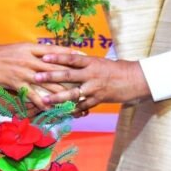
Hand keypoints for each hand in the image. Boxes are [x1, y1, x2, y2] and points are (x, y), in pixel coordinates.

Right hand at [0, 43, 79, 110]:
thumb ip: (33, 51)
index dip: (70, 53)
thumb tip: (47, 53)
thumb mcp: (18, 48)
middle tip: (85, 80)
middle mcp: (30, 58)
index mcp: (31, 48)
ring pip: (47, 82)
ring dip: (61, 91)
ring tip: (74, 97)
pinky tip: (51, 108)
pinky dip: (42, 101)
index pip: (55, 50)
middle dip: (71, 75)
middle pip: (56, 66)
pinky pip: (32, 94)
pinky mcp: (16, 82)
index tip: (84, 56)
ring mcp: (24, 71)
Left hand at [34, 54, 151, 113]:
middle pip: (68, 75)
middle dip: (51, 77)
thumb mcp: (99, 62)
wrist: (134, 80)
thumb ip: (83, 63)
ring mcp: (95, 88)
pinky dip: (72, 111)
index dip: (57, 57)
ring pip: (73, 93)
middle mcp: (91, 74)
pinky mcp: (98, 100)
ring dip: (57, 98)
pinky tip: (61, 114)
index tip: (43, 56)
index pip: (71, 58)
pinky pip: (82, 106)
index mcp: (91, 62)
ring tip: (44, 101)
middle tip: (36, 77)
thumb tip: (66, 58)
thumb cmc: (115, 69)